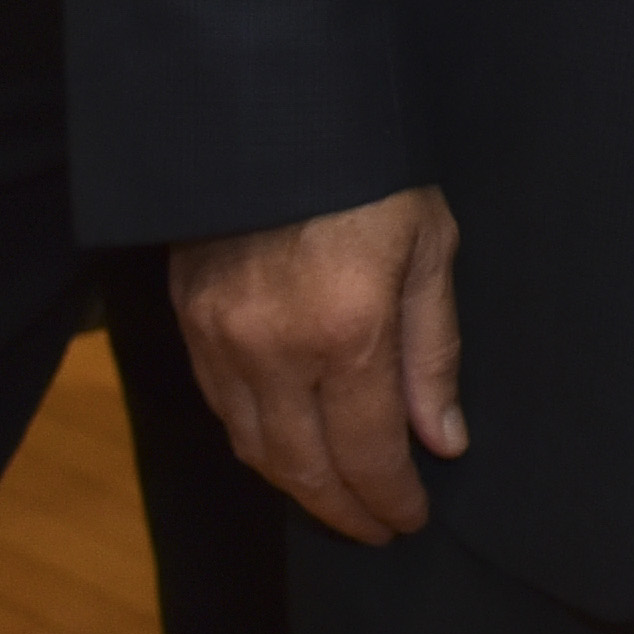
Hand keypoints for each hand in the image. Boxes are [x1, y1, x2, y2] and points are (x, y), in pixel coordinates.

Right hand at [173, 185, 466, 544]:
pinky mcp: (190, 318)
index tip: (410, 518)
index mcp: (348, 332)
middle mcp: (275, 349)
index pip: (368, 453)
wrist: (278, 106)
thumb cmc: (372, 172)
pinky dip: (256, 439)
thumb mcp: (429, 248)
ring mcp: (222, 337)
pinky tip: (288, 443)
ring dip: (297, 484)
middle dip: (343, 510)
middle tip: (376, 527)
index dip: (390, 499)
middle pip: (303, 468)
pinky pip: (221, 406)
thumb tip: (443, 441)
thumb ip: (433, 353)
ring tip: (337, 496)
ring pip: (254, 447)